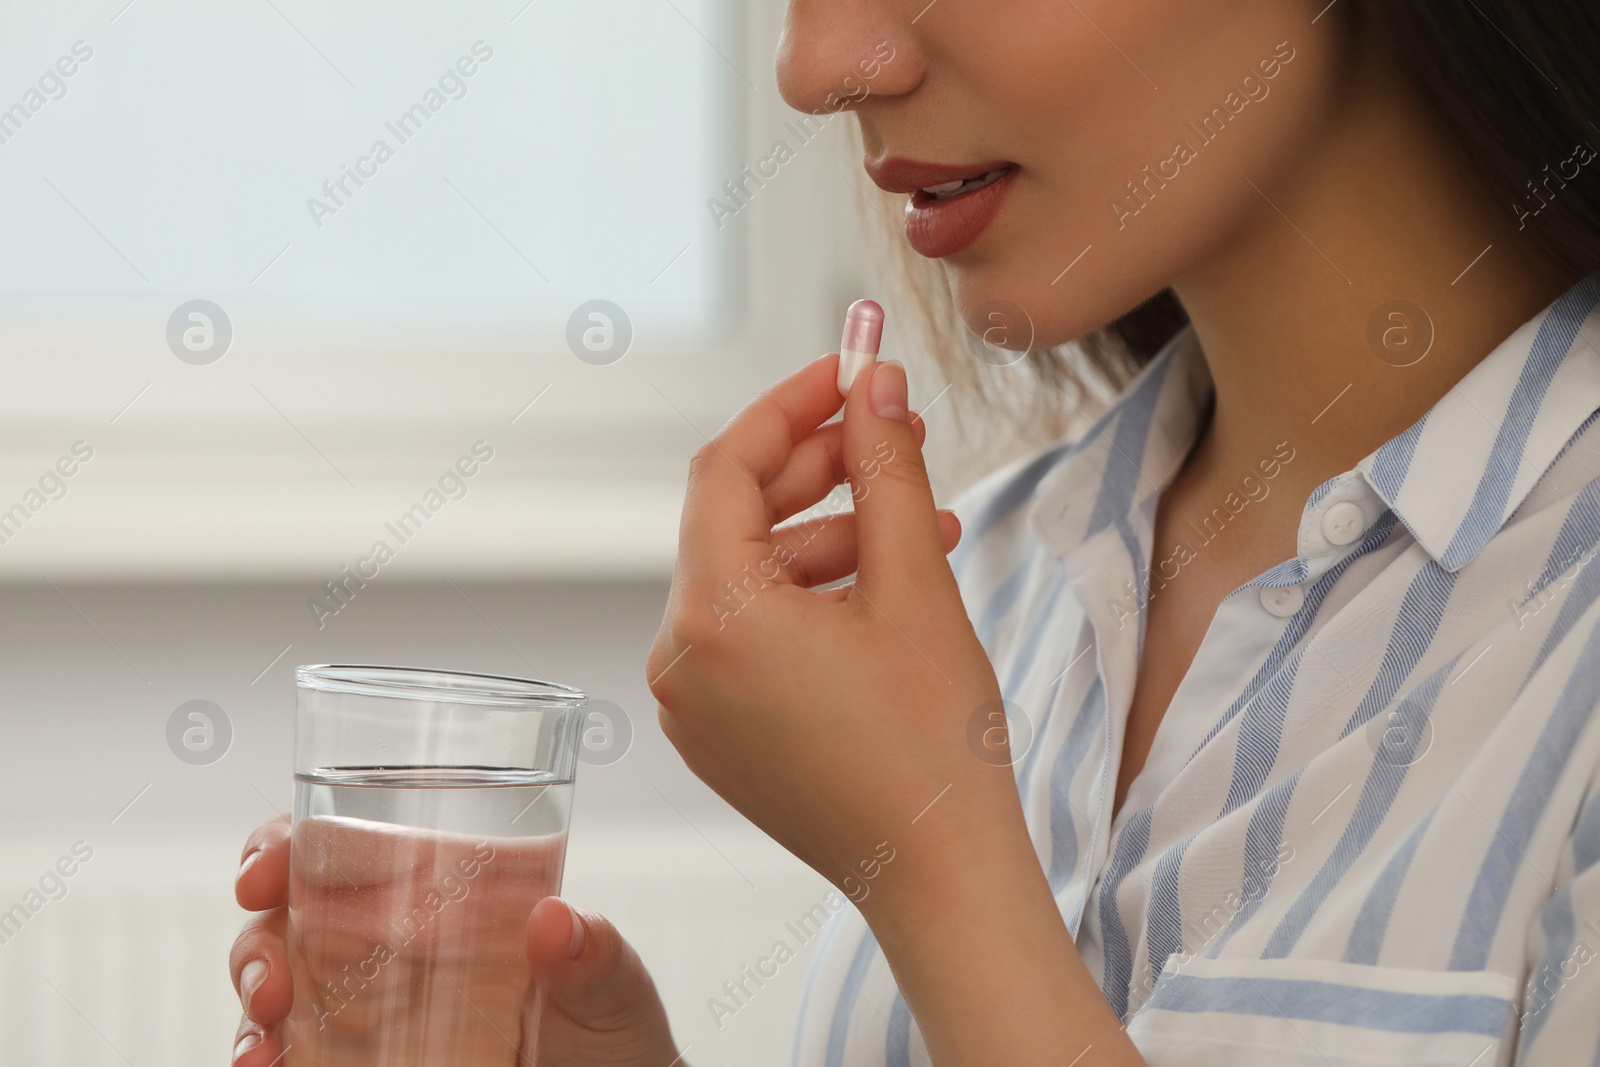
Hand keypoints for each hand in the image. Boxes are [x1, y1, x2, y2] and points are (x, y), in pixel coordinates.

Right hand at [231, 815, 682, 1066]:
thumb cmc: (614, 1030)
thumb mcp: (613, 985)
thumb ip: (595, 956)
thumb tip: (557, 921)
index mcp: (443, 887)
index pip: (343, 841)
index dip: (286, 842)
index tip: (265, 866)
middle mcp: (391, 940)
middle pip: (288, 915)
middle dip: (258, 941)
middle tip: (270, 983)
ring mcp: (369, 1007)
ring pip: (275, 987)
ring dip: (250, 1011)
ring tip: (263, 1046)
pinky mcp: (361, 1060)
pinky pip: (292, 1054)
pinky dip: (264, 1059)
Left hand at [646, 355, 1026, 907]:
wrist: (940, 876)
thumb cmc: (933, 743)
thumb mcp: (914, 582)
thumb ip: (884, 467)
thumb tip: (872, 383)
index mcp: (711, 616)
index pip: (726, 468)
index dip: (791, 406)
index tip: (850, 370)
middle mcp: (680, 658)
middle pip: (737, 521)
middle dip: (821, 469)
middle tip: (897, 433)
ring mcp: (695, 703)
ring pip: (753, 579)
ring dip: (832, 537)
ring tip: (922, 523)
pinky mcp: (722, 732)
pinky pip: (755, 635)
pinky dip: (813, 599)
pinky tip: (887, 585)